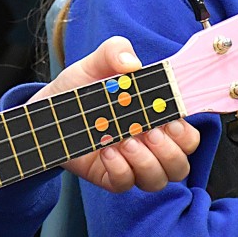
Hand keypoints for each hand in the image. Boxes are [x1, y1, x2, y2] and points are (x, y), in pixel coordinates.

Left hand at [36, 36, 199, 191]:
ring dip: (147, 163)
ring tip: (126, 141)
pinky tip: (106, 151)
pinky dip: (120, 169)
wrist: (48, 109)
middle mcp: (149, 146)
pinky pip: (125, 184)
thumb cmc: (80, 87)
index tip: (170, 121)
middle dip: (169, 151)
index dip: (186, 135)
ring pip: (158, 180)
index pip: (188, 138)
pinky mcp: (109, 177)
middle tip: (147, 131)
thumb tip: (131, 64)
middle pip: (180, 165)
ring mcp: (130, 164)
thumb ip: (115, 52)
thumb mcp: (96, 63)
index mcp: (156, 120)